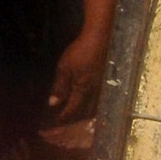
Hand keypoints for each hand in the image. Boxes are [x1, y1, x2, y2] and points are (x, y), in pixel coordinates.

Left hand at [47, 0, 119, 124]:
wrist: (101, 37)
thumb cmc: (80, 52)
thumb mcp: (65, 68)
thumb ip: (60, 87)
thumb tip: (53, 104)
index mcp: (83, 89)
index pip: (73, 109)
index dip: (65, 116)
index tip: (57, 122)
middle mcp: (95, 92)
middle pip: (86, 111)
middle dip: (77, 119)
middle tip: (67, 123)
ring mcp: (103, 86)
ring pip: (95, 106)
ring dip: (86, 113)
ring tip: (78, 115)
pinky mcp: (107, 80)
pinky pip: (100, 98)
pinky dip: (93, 103)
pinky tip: (89, 101)